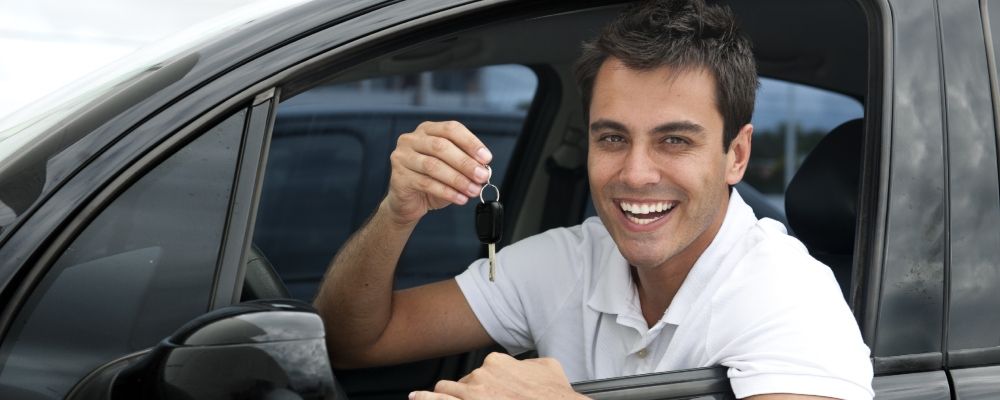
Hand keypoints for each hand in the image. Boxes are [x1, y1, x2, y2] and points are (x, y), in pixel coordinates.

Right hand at [384, 121, 492, 225]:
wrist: (408, 202)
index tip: (486, 158)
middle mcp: (412, 139)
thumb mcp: (451, 168)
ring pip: (433, 166)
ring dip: (458, 179)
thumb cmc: (431, 181)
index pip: (451, 129)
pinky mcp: (399, 176)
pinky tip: (460, 198)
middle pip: (441, 146)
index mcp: (428, 130)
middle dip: (465, 163)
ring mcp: (402, 157)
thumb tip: (483, 168)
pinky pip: (426, 183)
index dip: (470, 142)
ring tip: (473, 190)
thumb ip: (465, 163)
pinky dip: (447, 191)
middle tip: (482, 176)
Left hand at [410, 353, 587, 399]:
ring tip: (423, 398)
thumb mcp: (548, 367)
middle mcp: (481, 375)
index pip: (481, 370)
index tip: (485, 390)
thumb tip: (526, 367)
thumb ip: (530, 365)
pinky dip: (427, 399)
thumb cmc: (554, 394)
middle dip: (465, 393)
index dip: (481, 383)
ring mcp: (471, 394)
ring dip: (439, 396)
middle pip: (462, 383)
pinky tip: (416, 398)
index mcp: (497, 362)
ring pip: (445, 392)